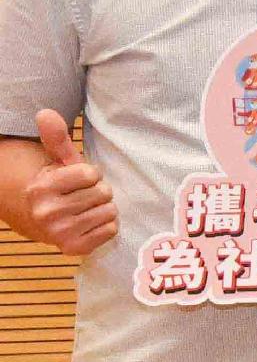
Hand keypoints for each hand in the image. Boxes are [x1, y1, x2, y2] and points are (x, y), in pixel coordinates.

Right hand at [19, 110, 112, 260]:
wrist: (41, 220)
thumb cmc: (58, 186)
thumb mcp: (56, 161)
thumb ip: (56, 138)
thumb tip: (46, 112)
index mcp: (42, 188)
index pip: (91, 174)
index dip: (91, 174)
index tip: (79, 180)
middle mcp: (47, 212)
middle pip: (103, 193)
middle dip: (99, 191)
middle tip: (83, 196)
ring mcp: (60, 233)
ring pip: (110, 211)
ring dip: (104, 208)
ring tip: (86, 209)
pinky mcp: (73, 249)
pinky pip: (111, 230)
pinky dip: (106, 226)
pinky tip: (90, 223)